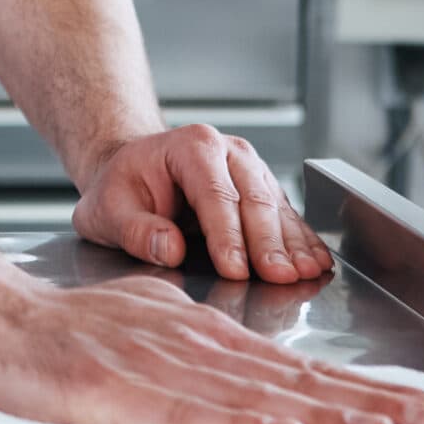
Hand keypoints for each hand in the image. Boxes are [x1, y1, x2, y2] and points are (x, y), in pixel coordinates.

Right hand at [0, 269, 423, 423]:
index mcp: (201, 334)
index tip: (417, 404)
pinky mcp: (118, 395)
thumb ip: (200, 350)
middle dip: (368, 402)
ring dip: (325, 413)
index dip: (360, 386)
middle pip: (291, 378)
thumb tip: (256, 378)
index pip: (294, 364)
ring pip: (254, 395)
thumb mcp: (147, 324)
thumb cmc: (62, 332)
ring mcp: (158, 369)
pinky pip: (187, 413)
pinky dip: (238, 423)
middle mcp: (192, 347)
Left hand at [73, 124, 330, 283]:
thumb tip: (168, 248)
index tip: (235, 270)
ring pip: (277, 207)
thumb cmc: (122, 188)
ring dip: (293, 243)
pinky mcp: (263, 188)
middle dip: (268, 243)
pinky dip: (302, 240)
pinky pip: (286, 214)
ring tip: (306, 272)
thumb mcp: (107, 209)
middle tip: (280, 277)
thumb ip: (134, 229)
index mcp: (191, 146)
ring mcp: (250, 168)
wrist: (134, 170)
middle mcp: (228, 151)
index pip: (214, 194)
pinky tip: (316, 261)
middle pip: (254, 199)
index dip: (227, 235)